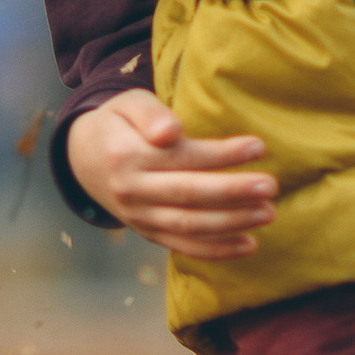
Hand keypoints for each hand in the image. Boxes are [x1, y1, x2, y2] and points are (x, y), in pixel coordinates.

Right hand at [62, 91, 274, 257]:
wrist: (83, 159)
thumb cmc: (117, 124)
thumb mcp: (127, 104)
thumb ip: (149, 113)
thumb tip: (171, 131)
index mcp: (127, 156)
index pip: (182, 158)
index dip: (221, 154)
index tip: (258, 147)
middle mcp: (131, 191)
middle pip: (189, 195)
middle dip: (233, 193)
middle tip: (271, 186)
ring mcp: (138, 217)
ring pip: (189, 225)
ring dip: (232, 223)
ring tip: (268, 213)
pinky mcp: (147, 233)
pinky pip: (183, 246)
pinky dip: (217, 251)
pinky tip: (249, 244)